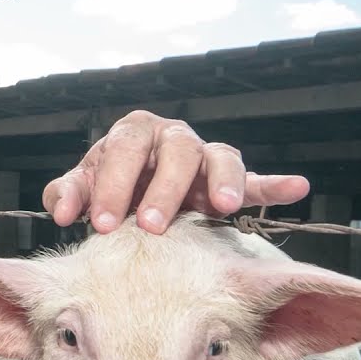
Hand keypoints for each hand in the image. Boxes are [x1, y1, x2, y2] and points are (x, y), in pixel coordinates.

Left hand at [43, 110, 309, 234]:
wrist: (133, 197)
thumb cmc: (106, 191)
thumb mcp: (83, 192)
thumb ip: (68, 195)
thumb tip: (63, 211)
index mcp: (133, 133)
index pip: (123, 149)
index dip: (110, 184)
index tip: (100, 223)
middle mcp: (171, 138)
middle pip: (175, 152)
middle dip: (163, 190)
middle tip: (150, 226)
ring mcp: (204, 156)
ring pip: (218, 158)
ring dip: (222, 180)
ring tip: (223, 208)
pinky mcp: (230, 180)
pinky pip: (257, 179)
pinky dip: (277, 184)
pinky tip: (297, 187)